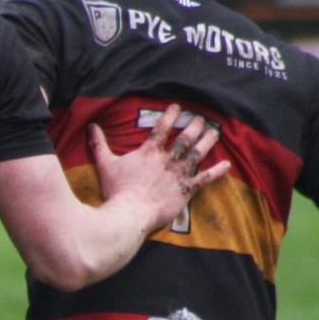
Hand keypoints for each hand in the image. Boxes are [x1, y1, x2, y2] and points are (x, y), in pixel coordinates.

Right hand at [95, 103, 230, 232]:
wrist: (130, 213)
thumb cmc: (116, 190)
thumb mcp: (105, 164)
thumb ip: (99, 144)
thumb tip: (91, 126)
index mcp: (149, 152)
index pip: (162, 128)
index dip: (170, 115)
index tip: (177, 107)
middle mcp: (167, 160)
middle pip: (185, 138)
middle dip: (195, 126)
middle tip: (202, 119)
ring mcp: (178, 174)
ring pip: (197, 153)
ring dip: (207, 141)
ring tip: (215, 132)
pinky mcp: (186, 190)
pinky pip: (205, 178)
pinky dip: (217, 171)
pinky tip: (227, 164)